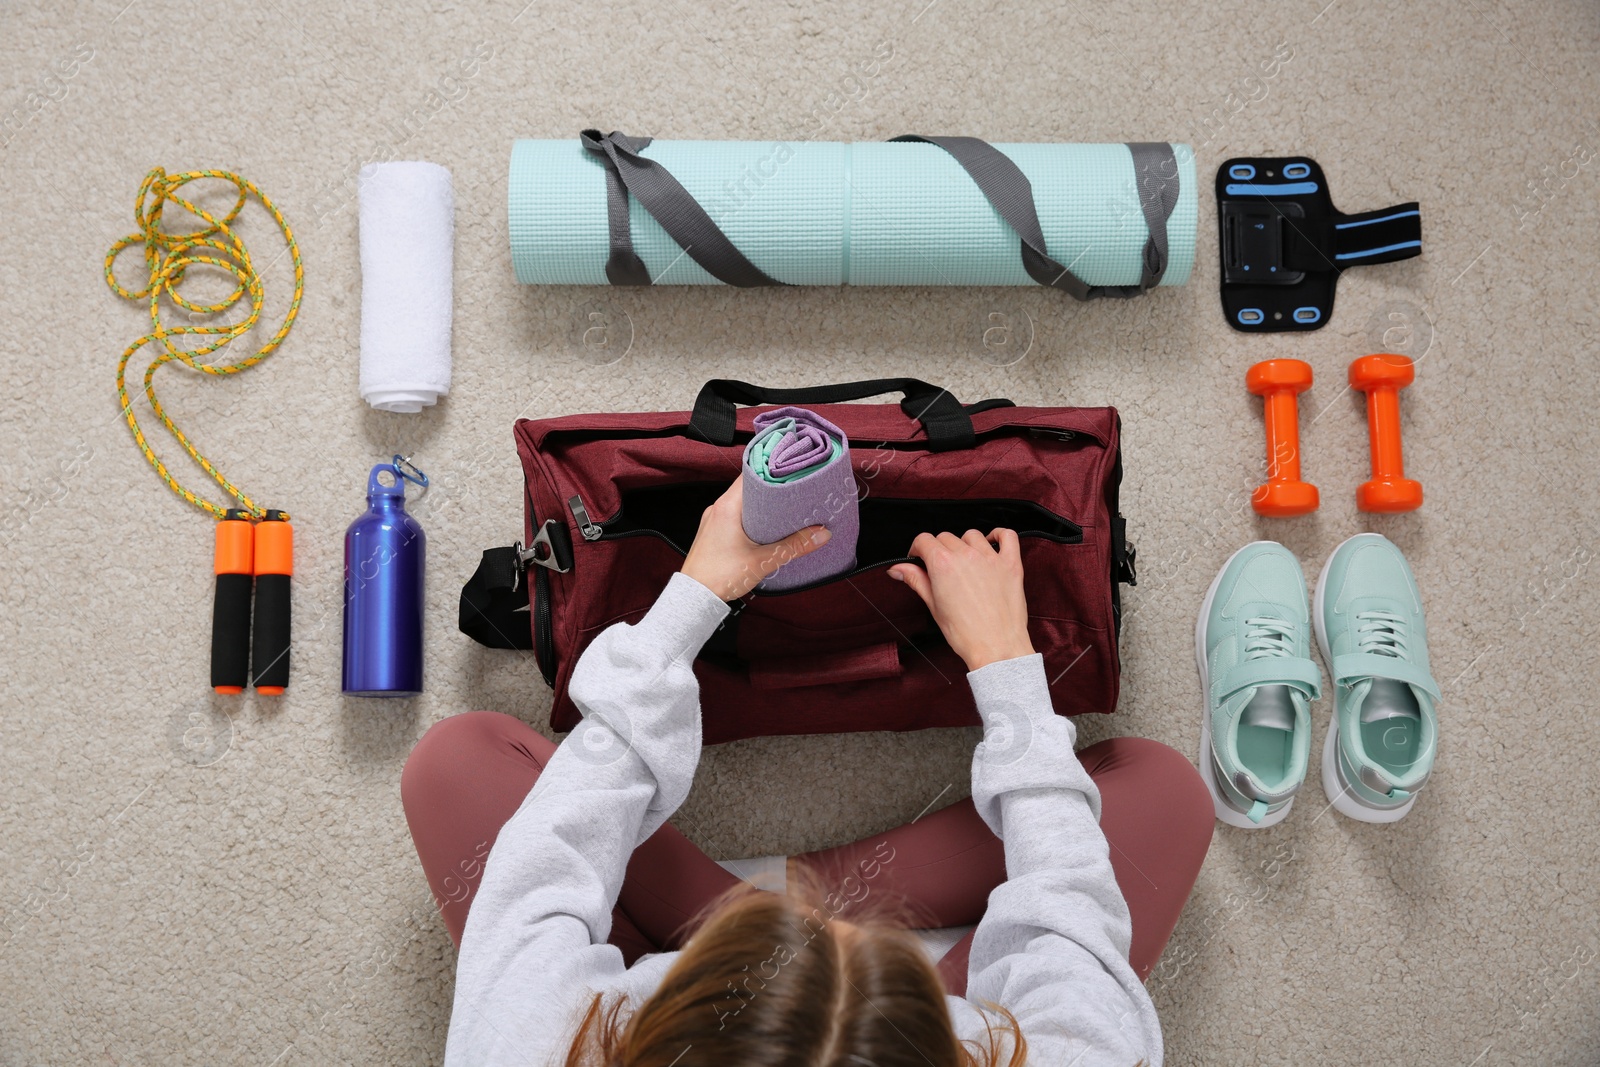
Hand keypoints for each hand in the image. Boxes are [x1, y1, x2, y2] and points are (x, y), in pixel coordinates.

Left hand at [681, 479, 830, 600]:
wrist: (695, 597)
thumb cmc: (719, 577)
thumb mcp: (763, 560)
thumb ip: (794, 546)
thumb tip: (820, 534)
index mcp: (727, 506)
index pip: (750, 473)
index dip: (771, 469)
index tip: (789, 470)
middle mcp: (717, 508)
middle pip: (747, 487)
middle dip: (770, 489)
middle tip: (791, 491)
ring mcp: (712, 520)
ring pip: (740, 502)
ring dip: (759, 504)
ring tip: (780, 510)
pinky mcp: (712, 532)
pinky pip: (733, 515)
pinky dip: (748, 516)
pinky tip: (761, 528)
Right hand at [888, 529, 1033, 671]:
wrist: (996, 647)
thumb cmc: (966, 633)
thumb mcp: (933, 606)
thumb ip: (915, 580)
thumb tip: (898, 570)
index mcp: (943, 564)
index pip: (924, 540)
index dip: (917, 549)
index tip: (918, 558)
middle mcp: (966, 556)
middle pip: (945, 537)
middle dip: (938, 549)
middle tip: (940, 568)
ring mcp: (990, 558)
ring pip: (971, 535)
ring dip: (964, 544)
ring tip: (964, 561)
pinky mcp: (1011, 564)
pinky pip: (1007, 536)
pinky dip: (998, 535)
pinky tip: (991, 543)